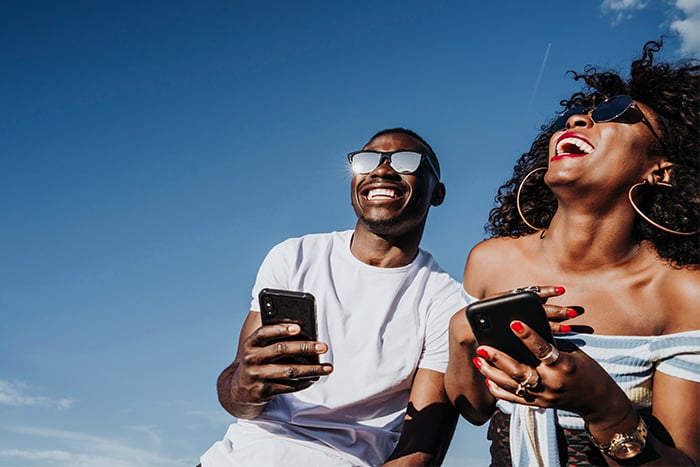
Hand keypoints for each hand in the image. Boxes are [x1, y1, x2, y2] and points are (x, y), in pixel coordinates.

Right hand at [231, 323, 332, 404]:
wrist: (240, 388)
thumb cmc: (258, 360)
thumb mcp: (259, 347)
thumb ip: (275, 338)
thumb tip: (304, 332)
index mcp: (250, 343)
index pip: (264, 332)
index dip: (281, 329)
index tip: (299, 327)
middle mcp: (251, 359)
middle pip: (281, 350)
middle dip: (305, 347)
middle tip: (323, 347)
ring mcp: (257, 376)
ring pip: (289, 371)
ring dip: (311, 369)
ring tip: (328, 367)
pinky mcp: (263, 392)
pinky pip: (288, 386)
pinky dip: (304, 382)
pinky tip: (315, 378)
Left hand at [471, 321, 631, 423]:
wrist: (598, 401)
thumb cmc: (586, 370)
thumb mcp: (573, 353)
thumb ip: (550, 344)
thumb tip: (525, 330)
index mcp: (563, 365)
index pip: (542, 349)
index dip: (528, 336)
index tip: (514, 322)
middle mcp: (552, 382)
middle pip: (520, 370)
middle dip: (499, 358)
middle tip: (482, 347)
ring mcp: (544, 396)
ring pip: (513, 385)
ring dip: (492, 373)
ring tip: (478, 360)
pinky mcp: (539, 404)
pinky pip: (515, 398)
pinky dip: (499, 389)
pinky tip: (487, 379)